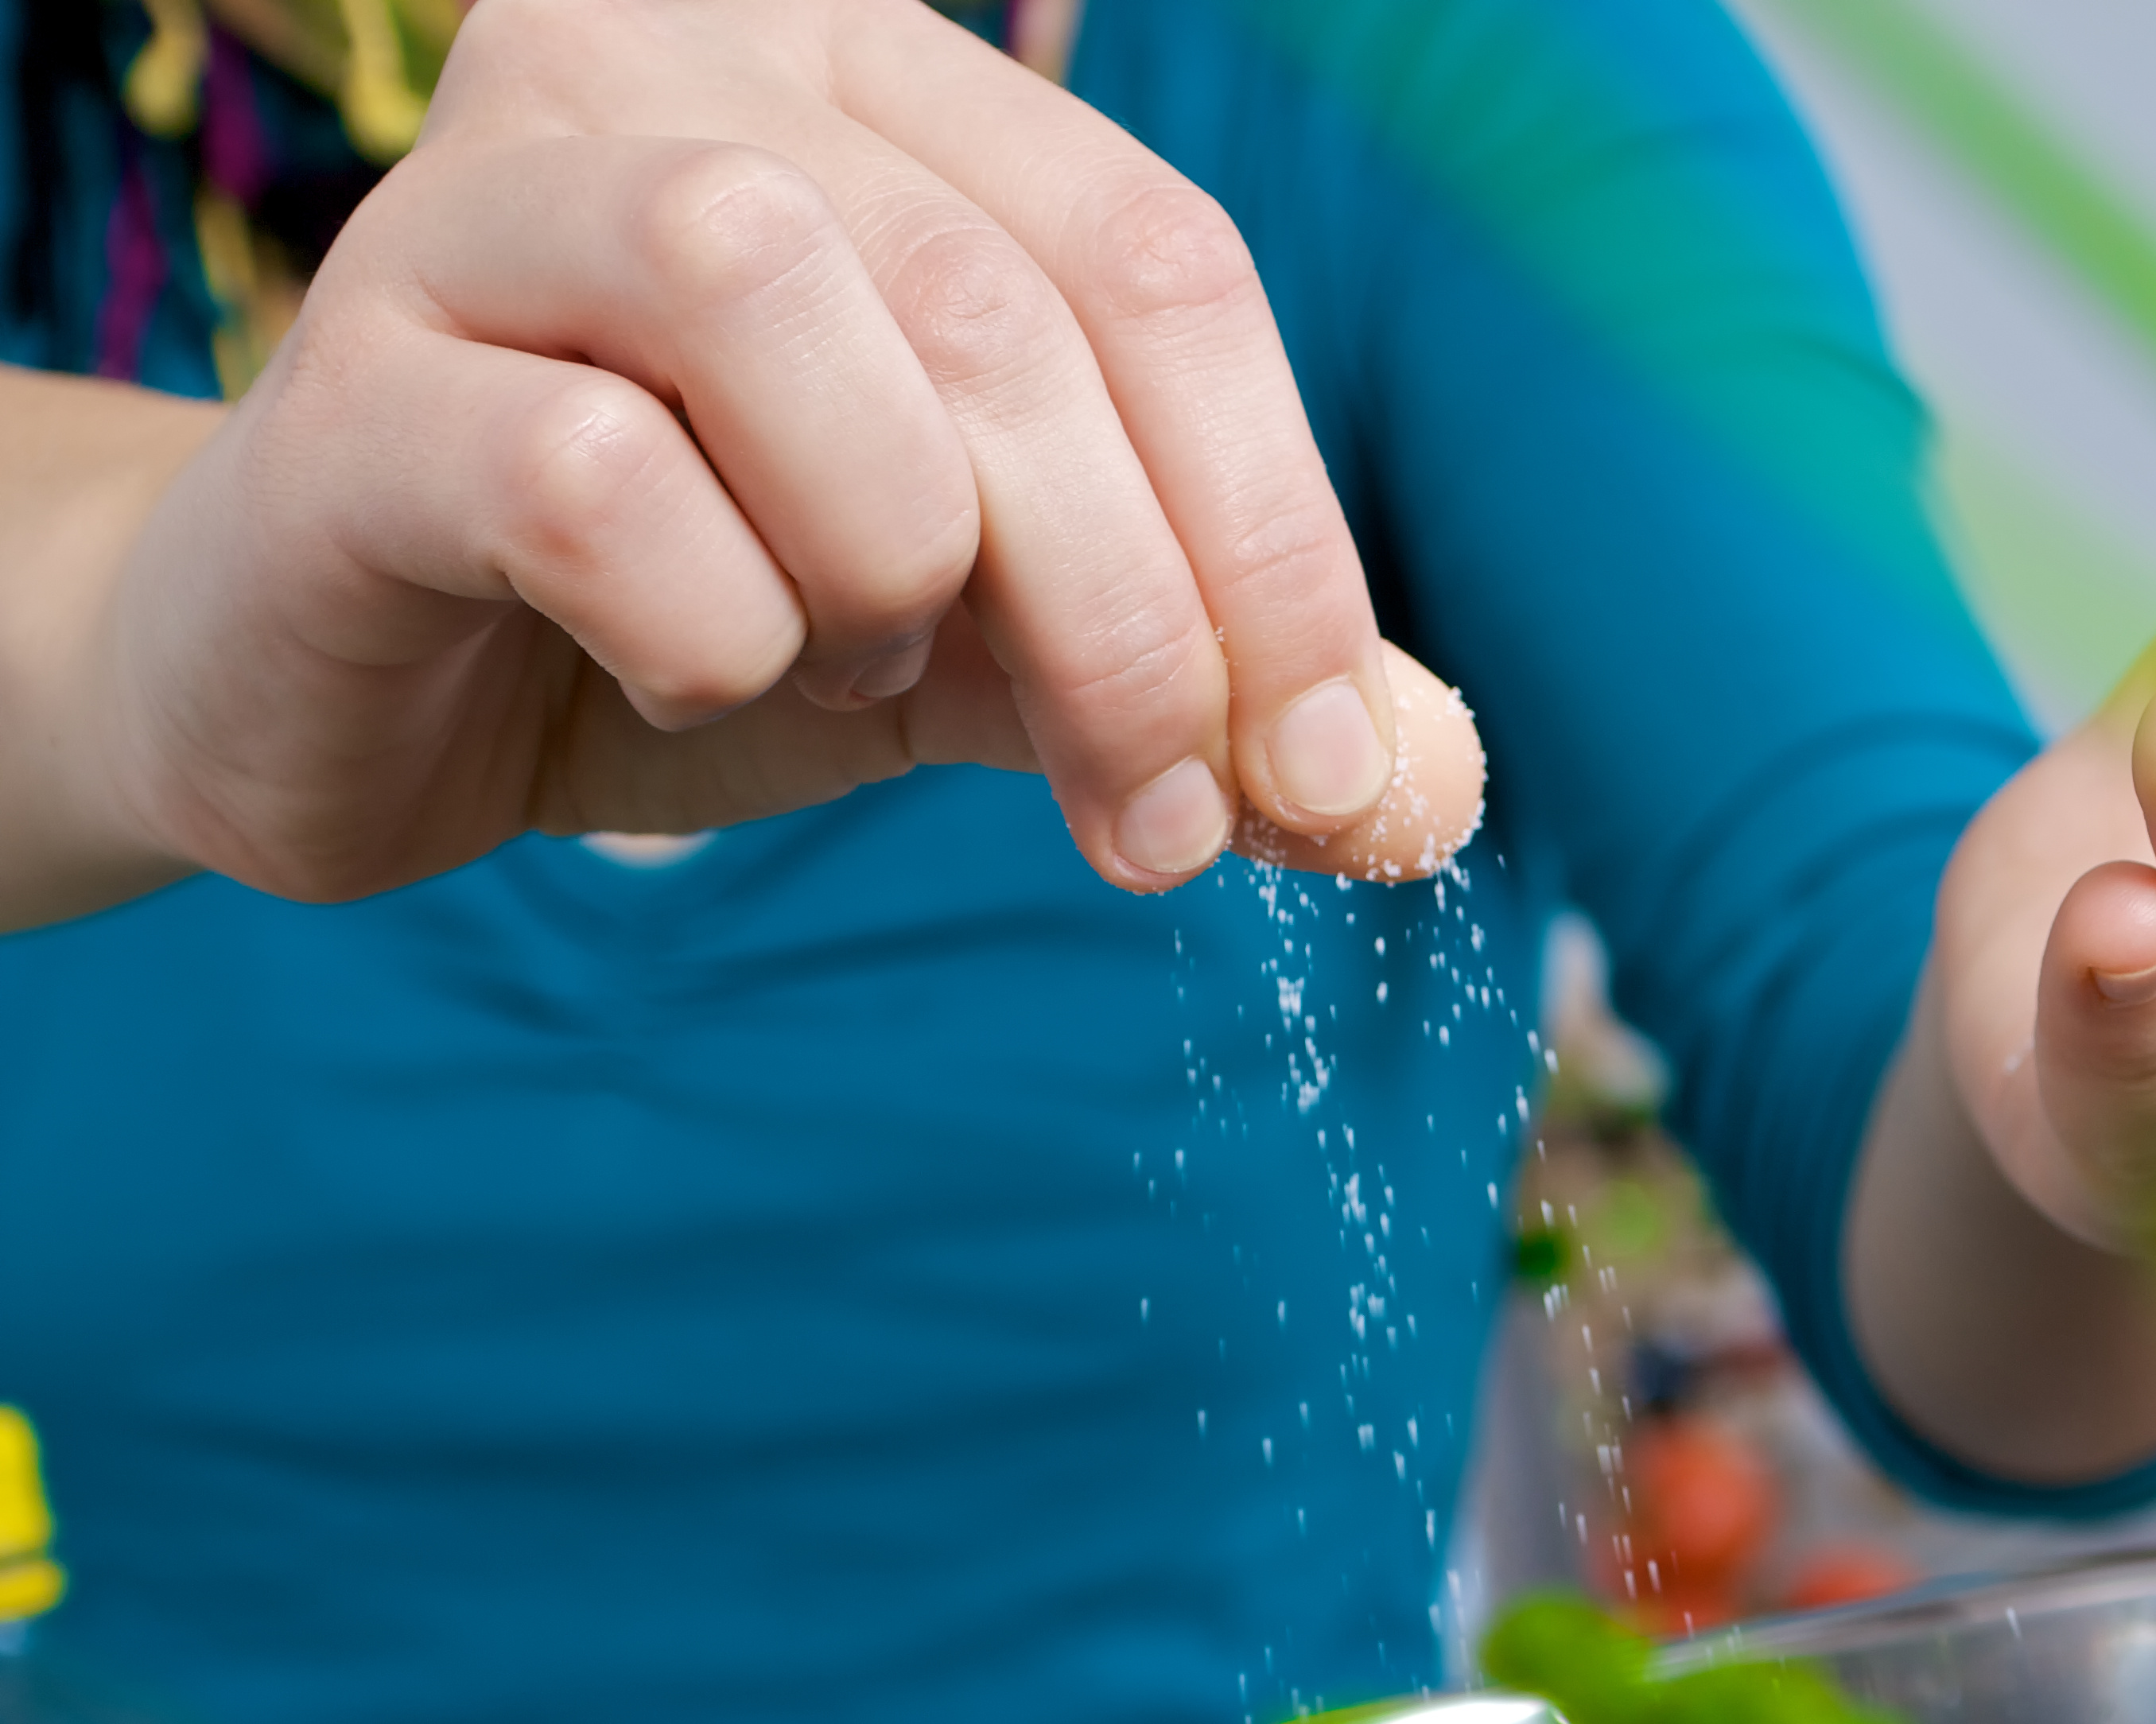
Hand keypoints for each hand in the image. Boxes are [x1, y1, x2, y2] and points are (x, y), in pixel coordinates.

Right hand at [18, 0, 1478, 927]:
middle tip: (1158, 826)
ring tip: (847, 668)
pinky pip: (592, 480)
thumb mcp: (986, 633)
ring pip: (782, 301)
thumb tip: (1415, 790)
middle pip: (1007, 307)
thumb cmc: (691, 616)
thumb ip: (1189, 671)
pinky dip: (706, 628)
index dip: (1282, 533)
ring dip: (886, 566)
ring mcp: (484, 198)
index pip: (1160, 262)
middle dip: (1134, 614)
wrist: (356, 694)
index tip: (1337, 770)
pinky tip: (688, 670)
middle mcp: (674, 68)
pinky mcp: (351, 381)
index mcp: (872, 86)